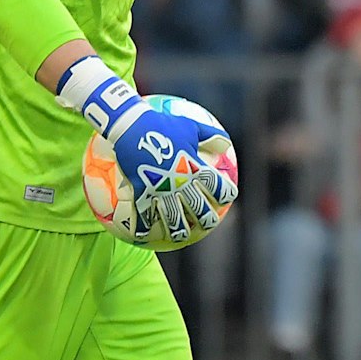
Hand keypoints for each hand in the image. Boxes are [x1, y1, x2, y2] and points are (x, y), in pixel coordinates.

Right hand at [107, 99, 237, 243]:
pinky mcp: (142, 189)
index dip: (226, 193)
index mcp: (195, 167)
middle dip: (206, 218)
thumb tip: (226, 142)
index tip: (228, 197)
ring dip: (178, 229)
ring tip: (181, 236)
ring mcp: (161, 188)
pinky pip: (143, 212)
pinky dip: (142, 225)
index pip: (217, 185)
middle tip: (207, 224)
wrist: (132, 124)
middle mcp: (181, 181)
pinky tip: (142, 235)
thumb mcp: (191, 126)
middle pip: (198, 207)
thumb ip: (210, 135)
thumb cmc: (163, 123)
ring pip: (173, 216)